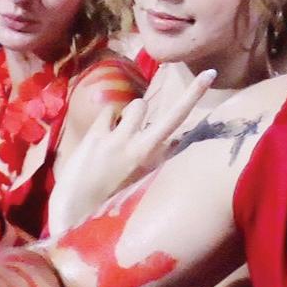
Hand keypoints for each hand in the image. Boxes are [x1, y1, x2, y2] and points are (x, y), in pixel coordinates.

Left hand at [46, 69, 215, 236]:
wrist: (77, 214)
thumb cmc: (112, 204)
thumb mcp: (142, 183)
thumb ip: (153, 162)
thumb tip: (166, 146)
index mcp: (152, 157)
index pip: (178, 120)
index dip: (195, 93)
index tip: (209, 73)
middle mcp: (136, 143)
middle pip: (145, 108)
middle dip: (144, 109)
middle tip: (140, 118)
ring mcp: (114, 138)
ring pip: (131, 107)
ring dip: (129, 115)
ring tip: (119, 136)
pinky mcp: (95, 136)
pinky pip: (108, 114)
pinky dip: (108, 122)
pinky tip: (101, 140)